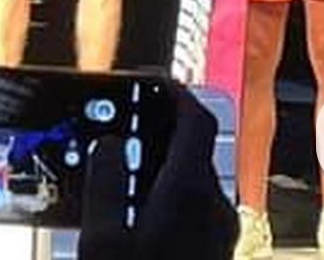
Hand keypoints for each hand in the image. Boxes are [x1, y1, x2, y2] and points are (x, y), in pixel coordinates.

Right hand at [79, 83, 237, 259]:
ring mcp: (221, 233)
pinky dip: (172, 191)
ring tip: (130, 169)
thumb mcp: (102, 242)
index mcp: (189, 193)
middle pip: (196, 147)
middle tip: (133, 121)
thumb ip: (105, 185)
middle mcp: (214, 208)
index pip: (196, 120)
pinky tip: (143, 210)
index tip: (156, 82)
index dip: (177, 94)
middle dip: (164, 129)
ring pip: (196, 178)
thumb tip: (107, 145)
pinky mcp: (217, 252)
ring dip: (167, 163)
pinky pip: (197, 205)